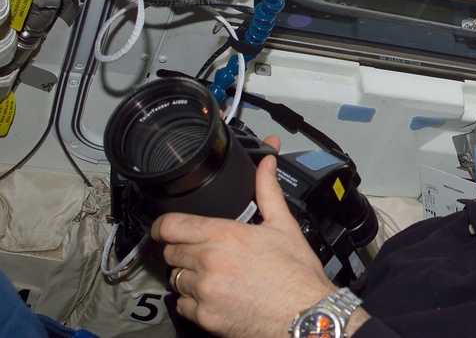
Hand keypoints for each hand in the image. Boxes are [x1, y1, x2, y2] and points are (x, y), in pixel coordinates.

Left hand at [151, 136, 333, 336]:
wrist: (305, 314)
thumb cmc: (297, 274)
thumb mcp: (284, 225)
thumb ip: (267, 191)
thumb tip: (266, 164)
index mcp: (225, 236)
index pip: (171, 226)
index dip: (164, 225)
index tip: (166, 228)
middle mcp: (210, 263)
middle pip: (171, 252)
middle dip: (184, 250)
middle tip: (205, 252)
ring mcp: (205, 292)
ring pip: (175, 279)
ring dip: (189, 275)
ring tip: (214, 275)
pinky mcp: (204, 317)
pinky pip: (182, 305)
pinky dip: (193, 301)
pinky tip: (215, 295)